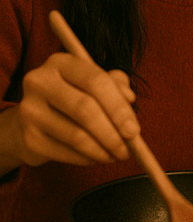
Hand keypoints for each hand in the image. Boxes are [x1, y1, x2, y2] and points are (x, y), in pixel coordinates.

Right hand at [11, 13, 139, 166]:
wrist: (34, 118)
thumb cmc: (74, 96)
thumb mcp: (94, 82)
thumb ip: (116, 84)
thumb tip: (129, 98)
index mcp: (61, 62)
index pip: (96, 81)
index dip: (118, 107)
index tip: (134, 130)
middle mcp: (40, 82)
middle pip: (85, 109)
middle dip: (112, 133)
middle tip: (128, 148)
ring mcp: (30, 110)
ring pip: (76, 135)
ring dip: (103, 150)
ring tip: (117, 155)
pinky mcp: (29, 137)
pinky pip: (65, 153)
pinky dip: (87, 159)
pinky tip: (98, 157)